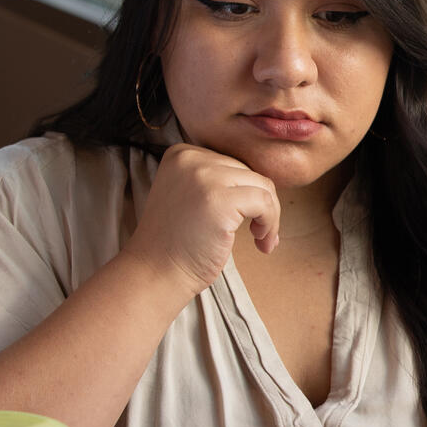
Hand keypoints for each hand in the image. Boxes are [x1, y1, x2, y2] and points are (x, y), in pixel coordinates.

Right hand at [120, 143, 281, 295]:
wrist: (156, 273)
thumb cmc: (178, 243)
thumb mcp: (191, 196)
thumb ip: (217, 181)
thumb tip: (265, 184)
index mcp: (182, 154)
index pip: (233, 164)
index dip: (245, 194)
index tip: (243, 220)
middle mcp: (191, 159)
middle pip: (250, 173)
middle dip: (261, 205)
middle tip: (258, 235)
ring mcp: (205, 177)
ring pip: (263, 187)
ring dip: (270, 216)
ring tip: (262, 240)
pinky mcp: (220, 200)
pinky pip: (265, 203)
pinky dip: (271, 224)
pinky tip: (261, 243)